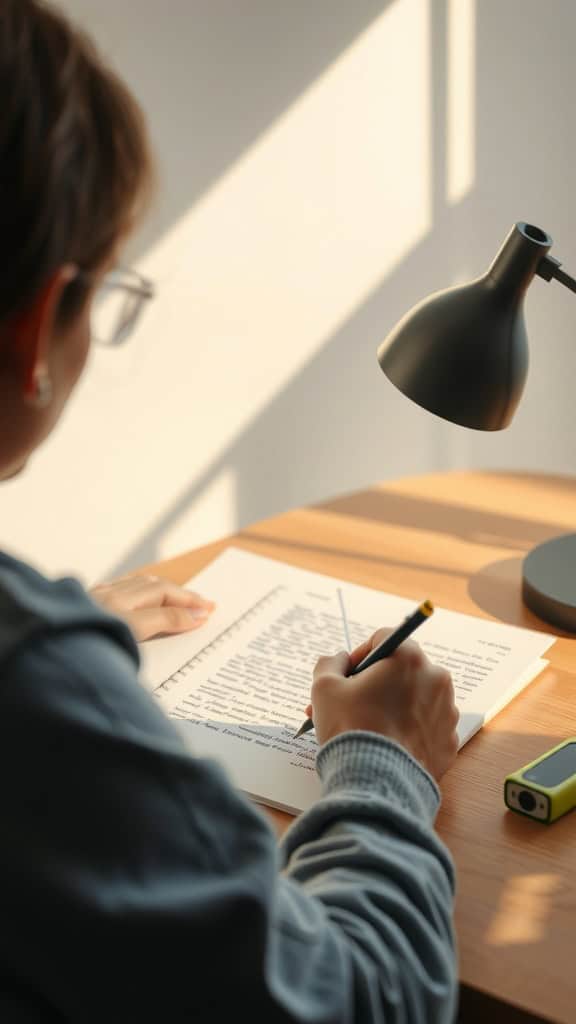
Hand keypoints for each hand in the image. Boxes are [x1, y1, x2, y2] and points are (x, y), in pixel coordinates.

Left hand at [90, 574, 214, 641]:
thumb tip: (194, 616)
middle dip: (181, 595)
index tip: (207, 615)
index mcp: (118, 608)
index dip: (186, 610)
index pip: (161, 604)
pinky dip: (144, 588)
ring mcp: (96, 597)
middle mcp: (107, 597)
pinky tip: (149, 594)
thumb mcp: (129, 638)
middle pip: (152, 588)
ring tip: (183, 597)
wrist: (44, 644)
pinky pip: (123, 586)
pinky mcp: (87, 600)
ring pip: (137, 583)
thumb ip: (162, 622)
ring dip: (164, 588)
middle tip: (205, 604)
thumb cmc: (84, 650)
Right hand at [306, 629, 458, 780]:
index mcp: (409, 658)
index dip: (360, 654)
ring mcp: (446, 712)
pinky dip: (407, 730)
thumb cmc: (351, 729)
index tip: (346, 675)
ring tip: (362, 728)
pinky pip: (424, 727)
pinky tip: (385, 744)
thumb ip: (330, 664)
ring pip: (413, 699)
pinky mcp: (448, 741)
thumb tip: (338, 660)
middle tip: (348, 704)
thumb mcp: (324, 688)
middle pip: (400, 671)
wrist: (376, 783)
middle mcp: (436, 679)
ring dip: (389, 706)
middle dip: (372, 684)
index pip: (384, 639)